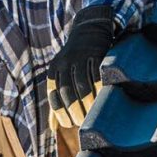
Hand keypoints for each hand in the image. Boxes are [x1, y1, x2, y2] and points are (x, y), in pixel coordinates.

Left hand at [46, 5, 116, 131]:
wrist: (89, 29)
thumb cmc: (75, 61)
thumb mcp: (62, 75)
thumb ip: (57, 99)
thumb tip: (53, 127)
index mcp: (54, 70)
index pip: (55, 96)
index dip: (61, 113)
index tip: (69, 123)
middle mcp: (64, 63)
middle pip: (68, 93)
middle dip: (75, 111)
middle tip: (83, 123)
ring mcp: (81, 57)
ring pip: (83, 86)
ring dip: (88, 105)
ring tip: (93, 116)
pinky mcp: (96, 53)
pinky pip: (98, 77)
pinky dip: (100, 91)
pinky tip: (103, 101)